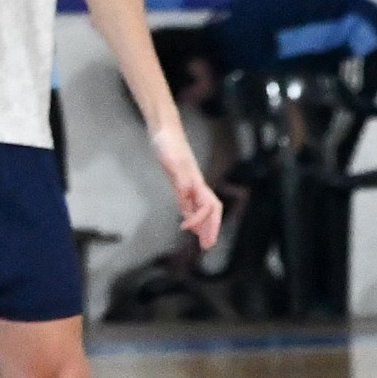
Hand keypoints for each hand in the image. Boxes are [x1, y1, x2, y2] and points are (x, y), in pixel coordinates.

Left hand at [152, 124, 222, 249]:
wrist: (163, 130)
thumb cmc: (168, 143)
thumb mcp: (172, 160)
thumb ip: (181, 178)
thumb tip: (187, 194)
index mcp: (196, 182)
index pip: (208, 207)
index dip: (200, 220)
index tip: (186, 229)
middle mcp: (196, 185)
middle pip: (212, 211)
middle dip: (212, 229)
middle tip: (208, 247)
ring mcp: (189, 184)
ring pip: (202, 210)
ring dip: (204, 226)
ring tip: (203, 241)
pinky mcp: (180, 182)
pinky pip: (190, 204)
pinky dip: (192, 216)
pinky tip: (188, 224)